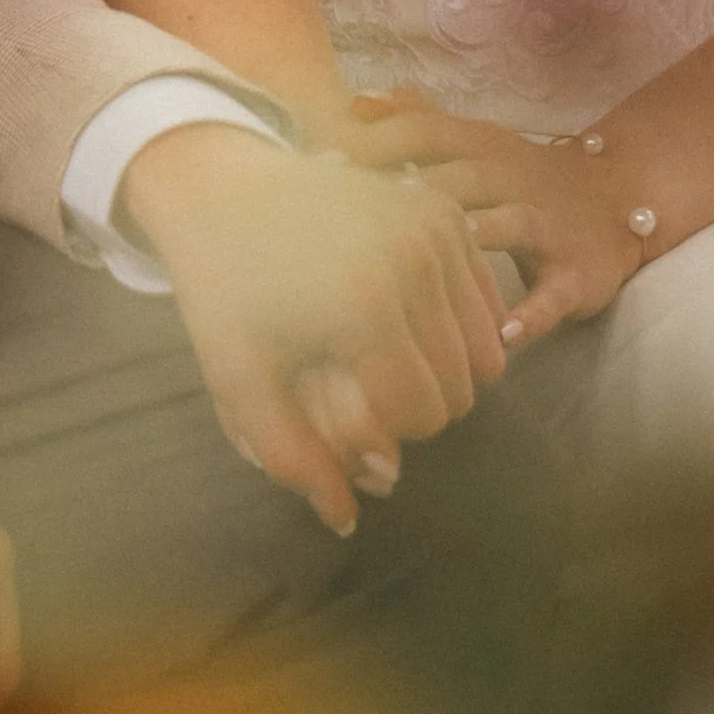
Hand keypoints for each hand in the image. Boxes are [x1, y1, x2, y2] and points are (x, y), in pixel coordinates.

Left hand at [119, 125, 508, 539]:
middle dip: (416, 409)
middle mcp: (412, 261)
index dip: (385, 435)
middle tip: (362, 387)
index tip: (342, 411)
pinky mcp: (446, 211)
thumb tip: (349, 522)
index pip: (420, 416)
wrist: (224, 190)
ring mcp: (436, 228)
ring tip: (386, 357)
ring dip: (445, 373)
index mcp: (360, 307)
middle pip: (458, 390)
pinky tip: (410, 321)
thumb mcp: (241, 384)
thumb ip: (294, 461)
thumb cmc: (227, 294)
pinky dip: (462, 328)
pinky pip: (490, 303)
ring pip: (486, 353)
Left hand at [340, 94, 651, 344]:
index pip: (424, 132)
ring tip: (421, 262)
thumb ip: (418, 120)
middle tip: (346, 217)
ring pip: (507, 225)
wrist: (622, 200)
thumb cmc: (525, 175)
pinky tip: (500, 334)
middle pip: (458, 176)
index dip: (374, 142)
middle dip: (404, 193)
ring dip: (469, 238)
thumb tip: (354, 101)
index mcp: (483, 145)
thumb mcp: (477, 140)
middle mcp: (514, 177)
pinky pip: (553, 294)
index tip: (317, 162)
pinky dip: (531, 315)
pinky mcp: (575, 273)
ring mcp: (547, 225)